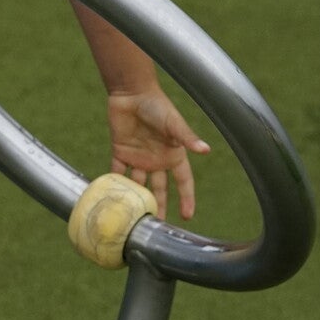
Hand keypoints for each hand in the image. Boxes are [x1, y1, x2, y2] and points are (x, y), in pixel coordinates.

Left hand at [107, 87, 209, 221]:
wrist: (132, 92)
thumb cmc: (157, 106)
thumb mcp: (174, 124)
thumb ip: (187, 138)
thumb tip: (206, 150)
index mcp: (173, 154)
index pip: (183, 181)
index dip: (186, 198)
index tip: (188, 216)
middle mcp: (157, 159)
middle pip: (159, 189)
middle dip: (159, 206)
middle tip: (157, 226)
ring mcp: (138, 157)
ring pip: (138, 185)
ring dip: (136, 199)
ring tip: (133, 218)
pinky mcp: (120, 151)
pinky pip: (117, 172)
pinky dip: (114, 184)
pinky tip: (112, 199)